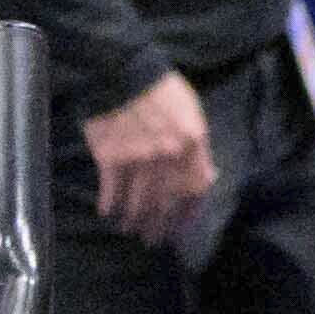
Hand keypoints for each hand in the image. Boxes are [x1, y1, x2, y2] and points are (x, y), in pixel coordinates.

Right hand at [78, 64, 216, 242]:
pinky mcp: (111, 159)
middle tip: (153, 240)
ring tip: (130, 230)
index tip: (180, 228)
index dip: (188, 214)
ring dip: (134, 221)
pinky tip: (107, 213)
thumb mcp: (192, 114)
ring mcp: (139, 160)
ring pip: (138, 203)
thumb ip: (200, 148)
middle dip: (160, 227)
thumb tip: (207, 178)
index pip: (196, 190)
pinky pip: (111, 191)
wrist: (124, 73)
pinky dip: (109, 205)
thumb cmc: (162, 91)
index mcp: (192, 144)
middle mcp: (168, 158)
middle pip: (166, 203)